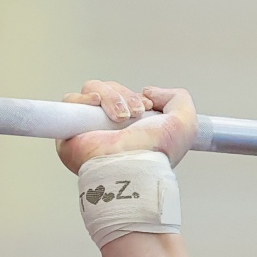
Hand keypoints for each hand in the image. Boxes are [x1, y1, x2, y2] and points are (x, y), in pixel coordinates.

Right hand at [56, 81, 198, 173]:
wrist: (133, 166)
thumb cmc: (157, 154)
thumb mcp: (186, 123)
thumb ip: (178, 98)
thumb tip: (148, 92)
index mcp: (132, 128)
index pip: (125, 96)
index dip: (134, 96)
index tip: (147, 106)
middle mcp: (110, 128)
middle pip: (110, 89)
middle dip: (125, 95)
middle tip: (135, 113)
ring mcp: (89, 128)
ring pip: (93, 90)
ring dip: (111, 97)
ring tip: (121, 117)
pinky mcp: (70, 130)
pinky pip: (71, 100)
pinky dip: (85, 98)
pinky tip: (98, 106)